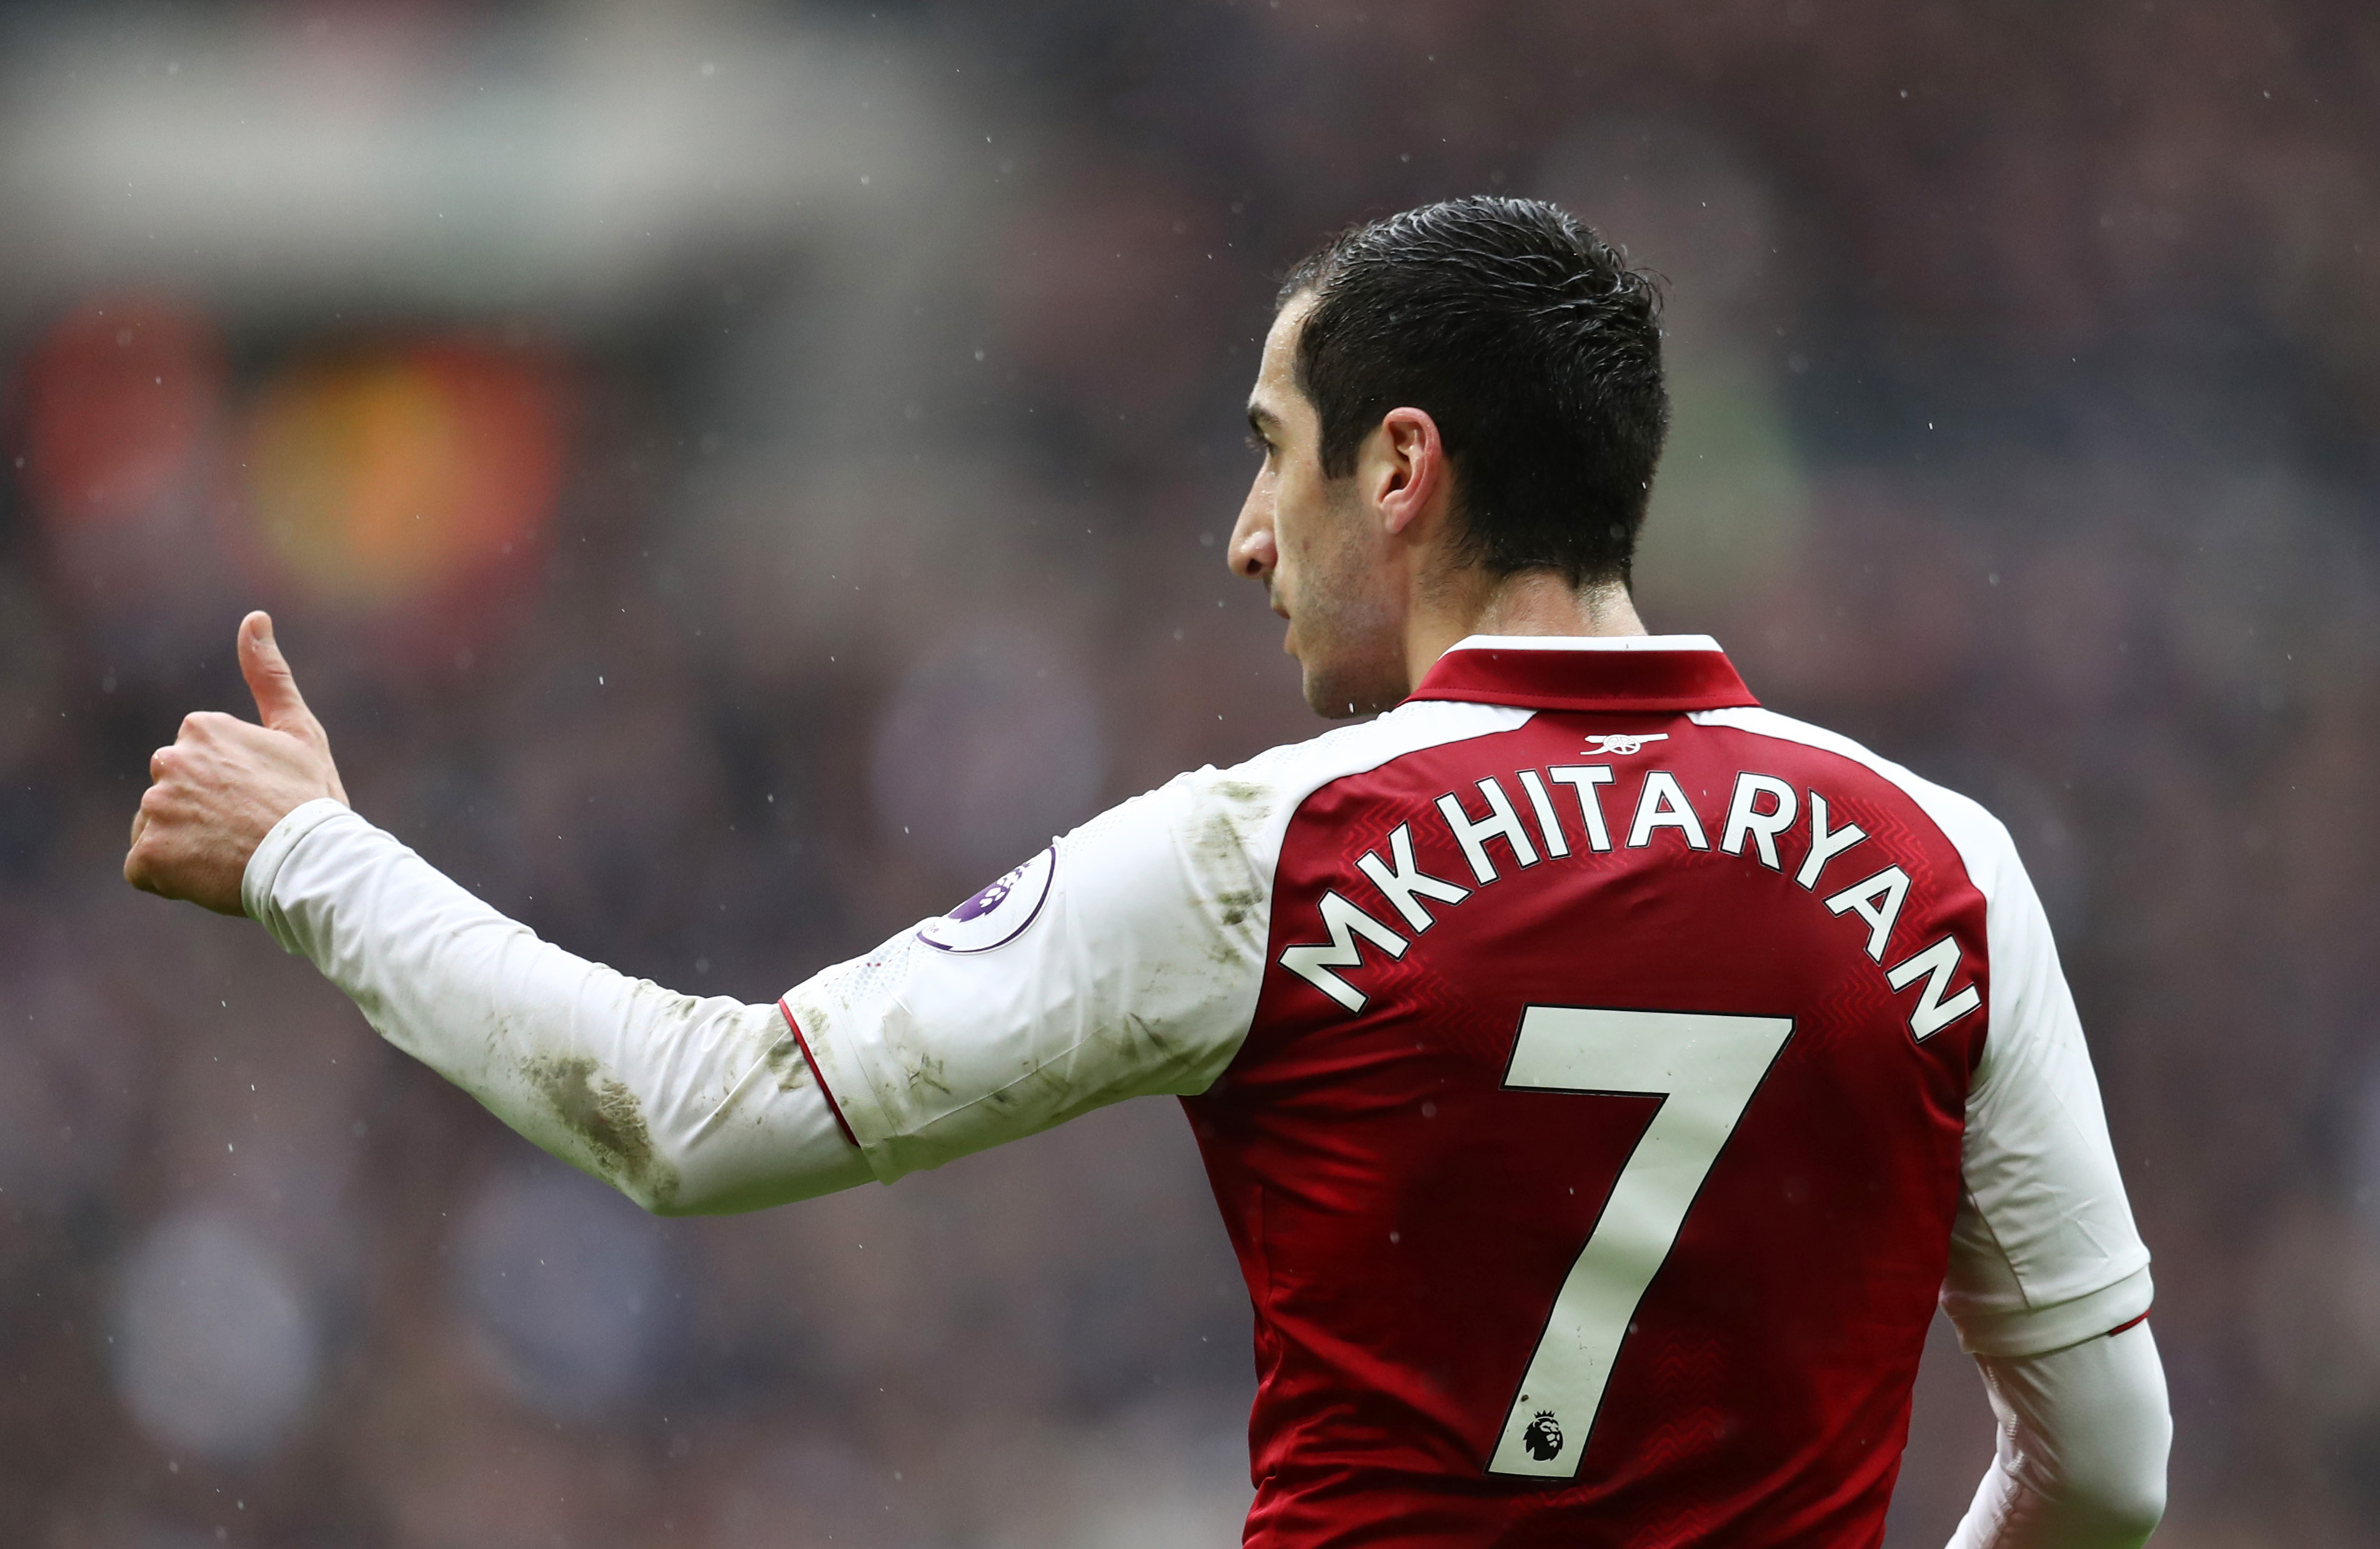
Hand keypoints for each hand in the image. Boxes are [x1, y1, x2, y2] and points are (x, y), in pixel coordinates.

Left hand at [125, 611, 349, 915]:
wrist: (314, 863)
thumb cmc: (312, 800)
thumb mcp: (299, 731)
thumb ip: (269, 675)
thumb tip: (254, 616)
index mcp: (200, 729)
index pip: (195, 764)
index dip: (226, 787)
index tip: (258, 801)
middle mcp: (168, 762)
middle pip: (171, 795)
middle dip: (199, 814)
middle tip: (246, 832)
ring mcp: (155, 809)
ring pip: (157, 830)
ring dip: (186, 846)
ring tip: (230, 856)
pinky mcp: (148, 855)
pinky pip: (144, 869)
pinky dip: (170, 877)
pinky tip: (206, 875)